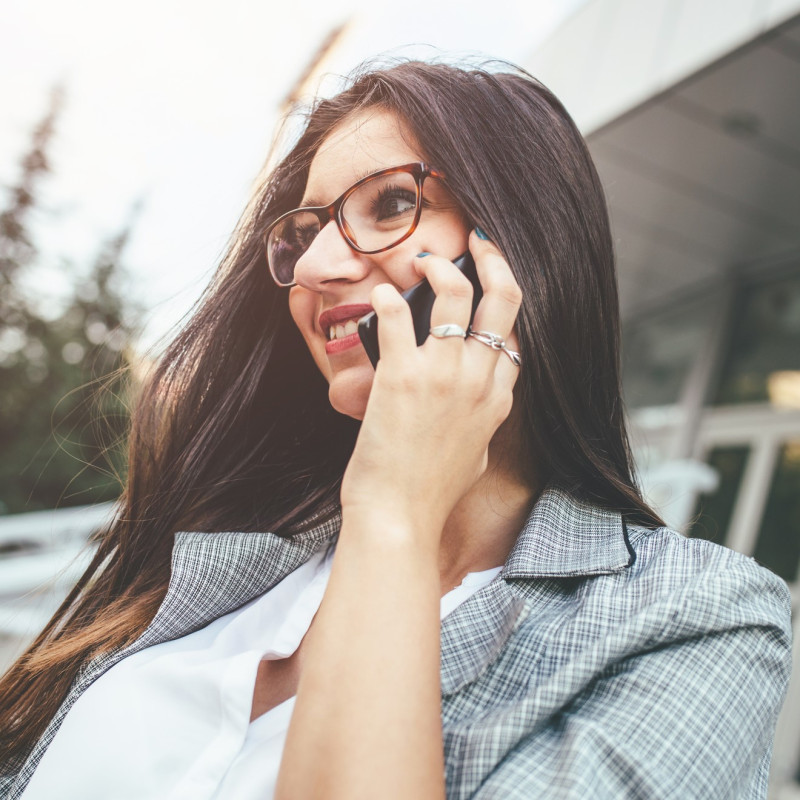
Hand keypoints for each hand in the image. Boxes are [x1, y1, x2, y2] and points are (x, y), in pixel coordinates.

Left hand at [340, 229, 522, 548]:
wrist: (400, 516)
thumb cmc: (432, 492)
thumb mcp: (476, 456)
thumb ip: (481, 424)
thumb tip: (476, 410)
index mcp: (499, 399)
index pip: (514, 334)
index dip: (504, 302)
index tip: (492, 282)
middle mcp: (479, 379)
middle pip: (505, 300)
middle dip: (495, 260)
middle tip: (479, 241)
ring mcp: (444, 374)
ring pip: (457, 294)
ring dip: (440, 265)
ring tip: (423, 257)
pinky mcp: (402, 375)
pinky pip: (398, 318)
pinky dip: (387, 299)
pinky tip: (379, 295)